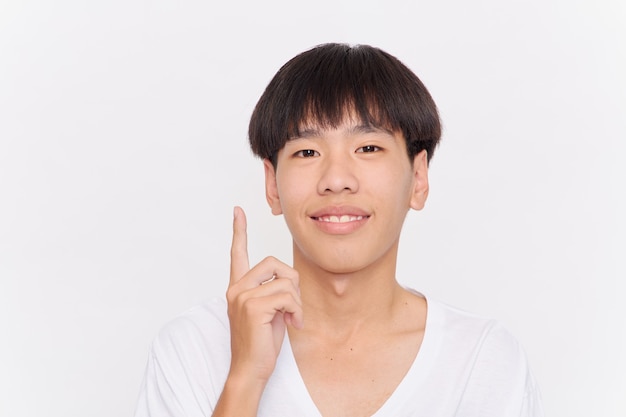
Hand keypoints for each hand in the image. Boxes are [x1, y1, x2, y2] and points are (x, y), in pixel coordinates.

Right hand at [226, 206, 302, 383]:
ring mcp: (243, 296)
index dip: (239, 231)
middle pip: (275, 263)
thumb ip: (272, 291)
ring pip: (286, 282)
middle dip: (292, 283)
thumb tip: (290, 280)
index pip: (237, 254)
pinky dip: (297, 310)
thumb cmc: (260, 343)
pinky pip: (288, 296)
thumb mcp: (268, 311)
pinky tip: (292, 323)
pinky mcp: (254, 306)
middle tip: (292, 306)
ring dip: (297, 302)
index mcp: (238, 287)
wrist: (250, 369)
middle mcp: (237, 288)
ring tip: (291, 318)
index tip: (238, 211)